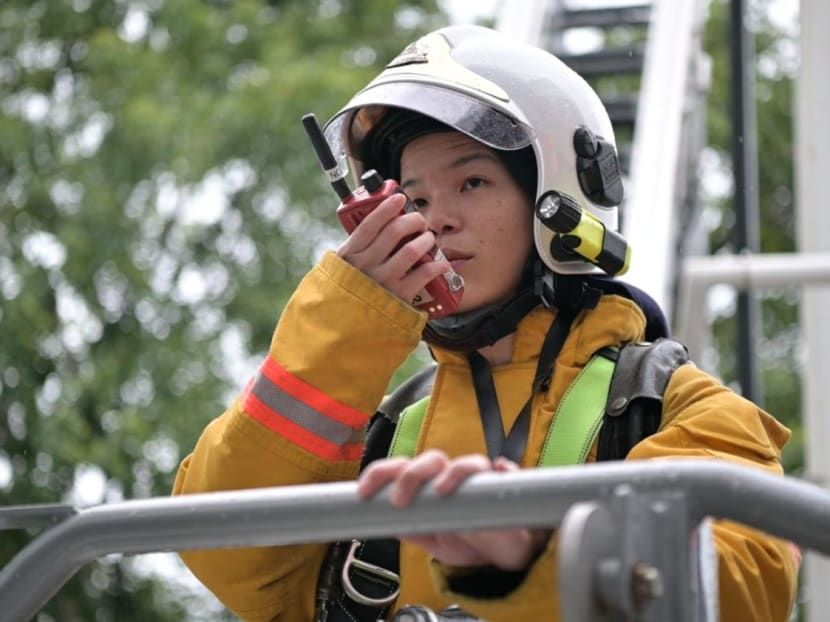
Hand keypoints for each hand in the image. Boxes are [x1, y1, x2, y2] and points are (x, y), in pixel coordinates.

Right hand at [336, 193, 449, 304]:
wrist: (343, 332)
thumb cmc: (344, 297)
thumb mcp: (339, 270)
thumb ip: (355, 251)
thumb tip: (377, 229)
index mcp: (349, 256)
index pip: (370, 224)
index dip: (387, 208)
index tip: (400, 198)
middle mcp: (366, 266)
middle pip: (395, 231)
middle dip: (413, 220)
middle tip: (419, 221)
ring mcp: (383, 282)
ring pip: (413, 249)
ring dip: (426, 240)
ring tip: (428, 240)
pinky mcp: (400, 298)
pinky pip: (425, 273)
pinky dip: (437, 265)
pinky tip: (440, 263)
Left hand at [357, 449, 549, 570]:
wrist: (499, 557)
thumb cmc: (464, 539)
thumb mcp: (430, 537)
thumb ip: (409, 527)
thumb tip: (378, 520)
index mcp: (428, 484)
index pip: (402, 468)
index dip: (381, 473)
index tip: (363, 492)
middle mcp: (452, 476)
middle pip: (432, 460)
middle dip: (412, 474)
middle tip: (401, 500)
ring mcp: (480, 481)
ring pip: (469, 463)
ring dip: (454, 471)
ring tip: (442, 489)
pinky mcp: (506, 491)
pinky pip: (510, 473)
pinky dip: (505, 468)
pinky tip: (501, 469)